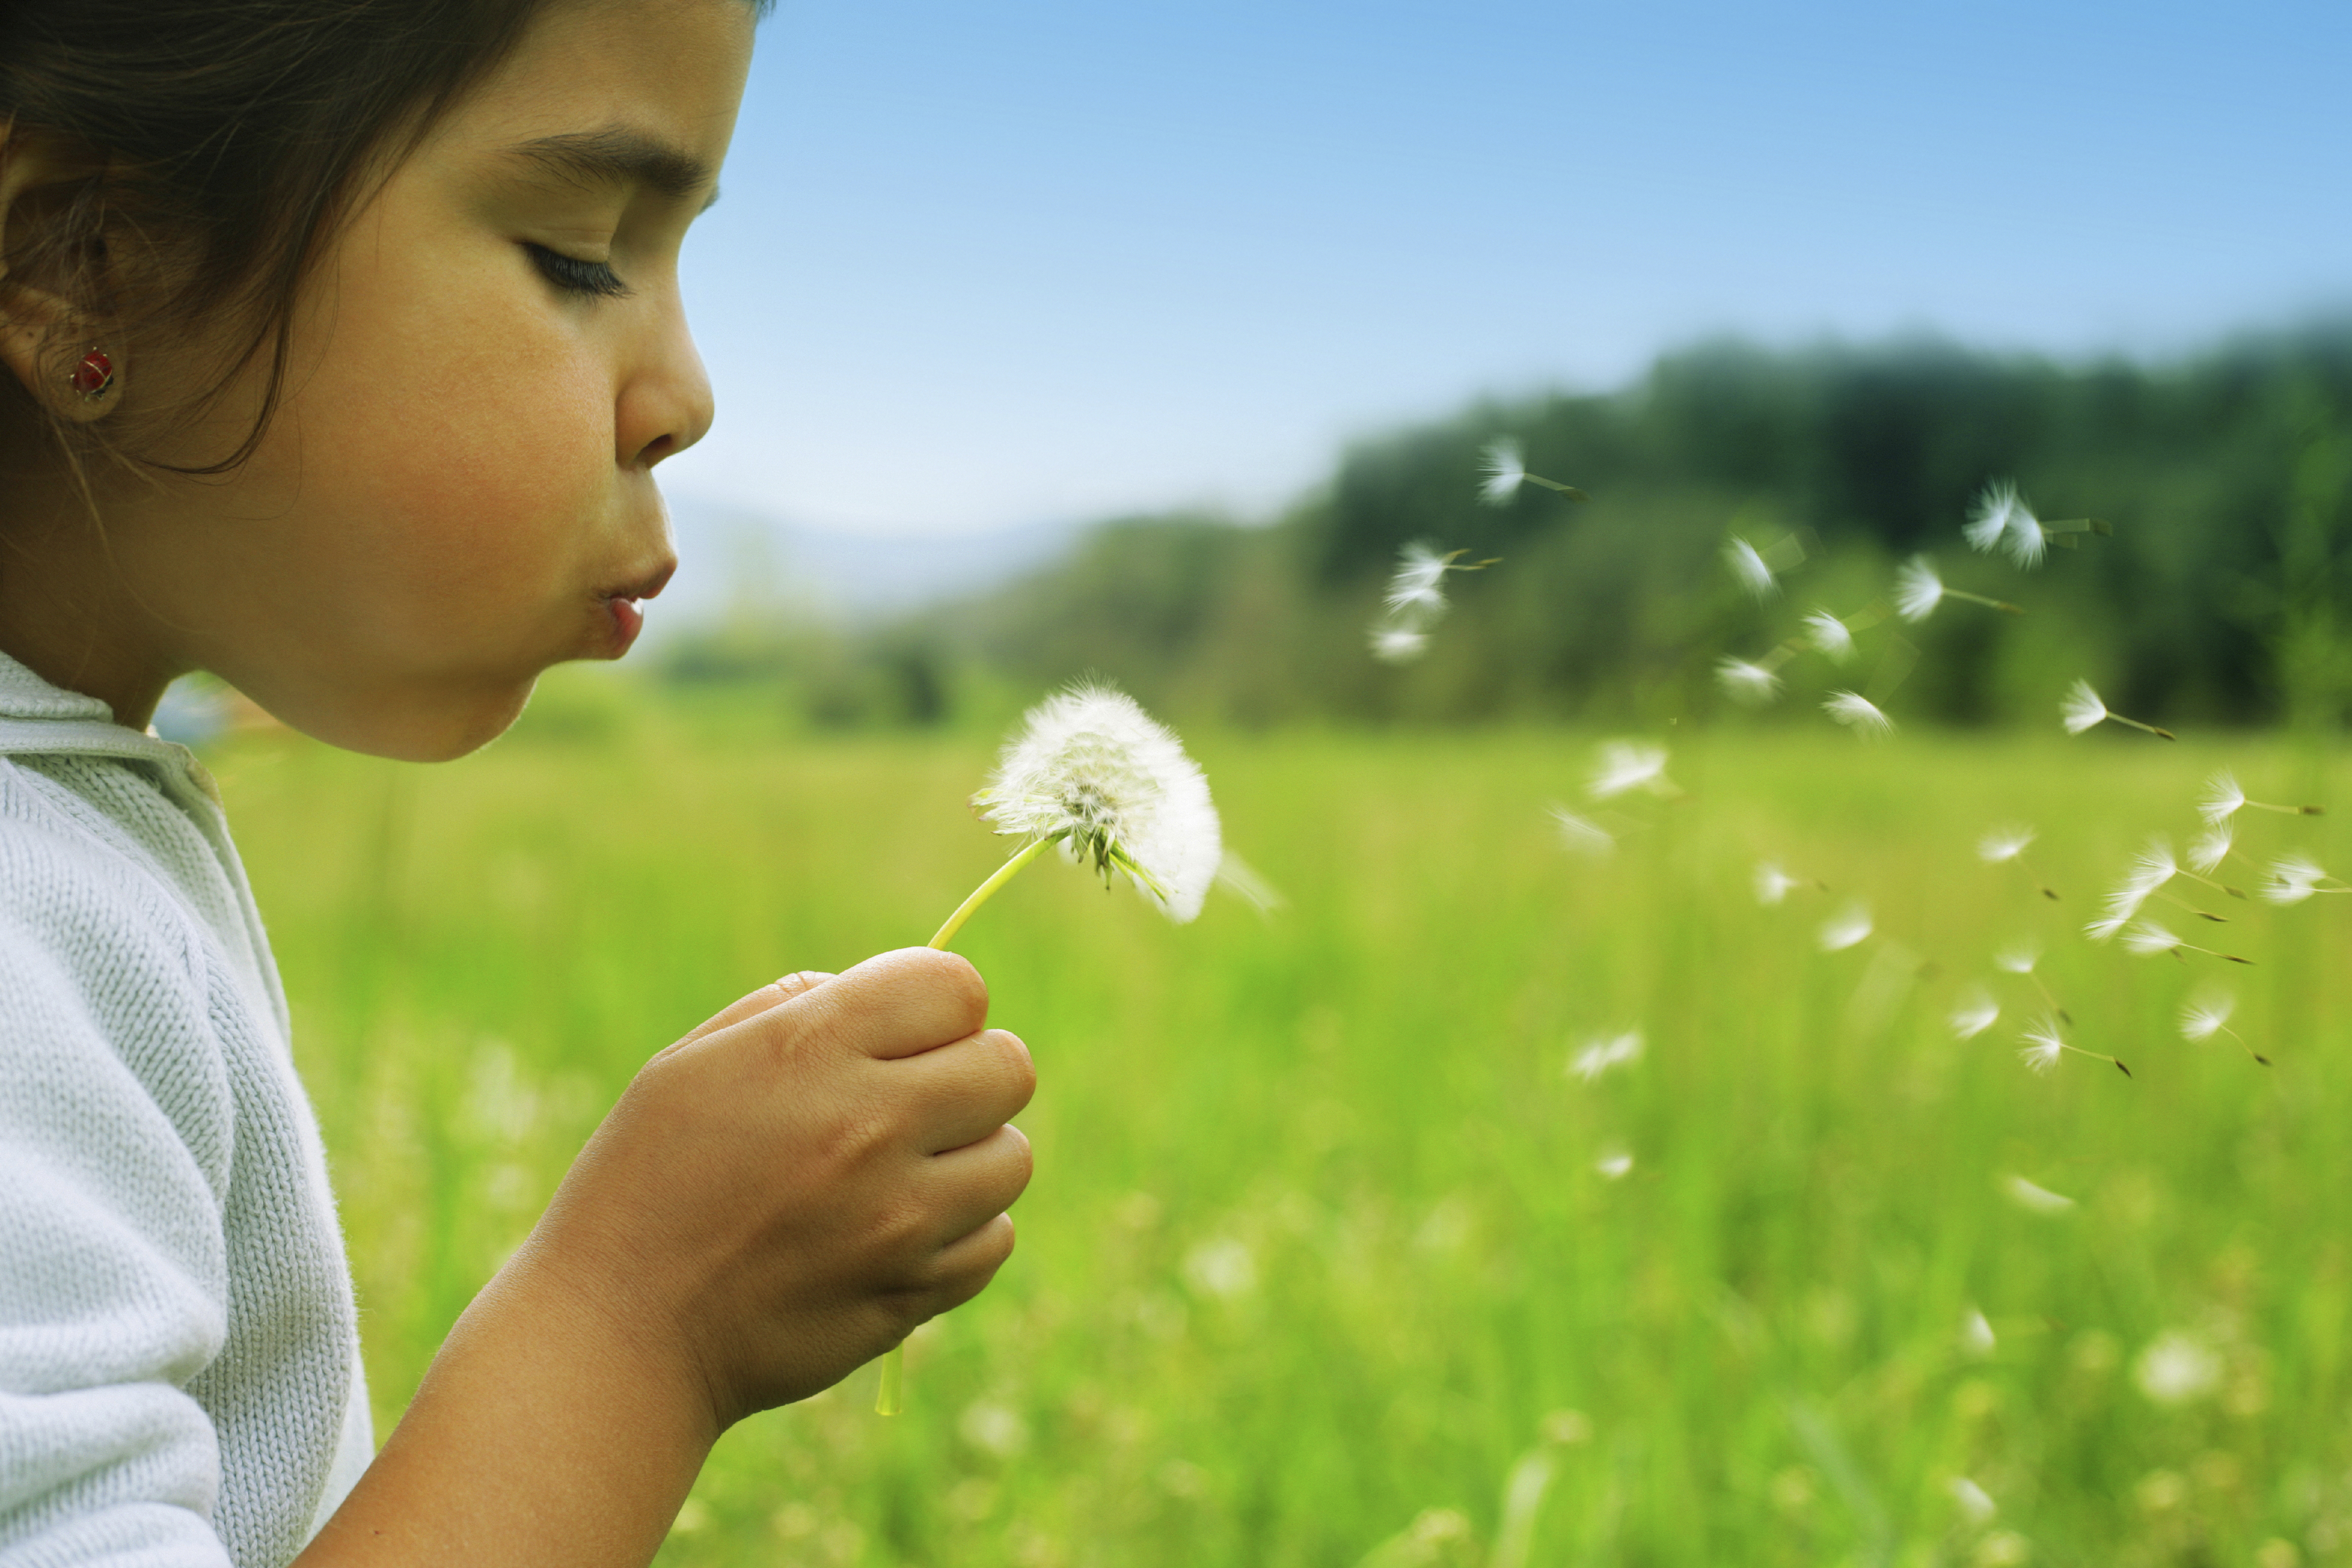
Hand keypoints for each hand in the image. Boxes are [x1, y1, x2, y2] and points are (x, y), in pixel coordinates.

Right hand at [514, 947, 1034, 1426]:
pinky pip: (994, 1240)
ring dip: (972, 1158)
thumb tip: (897, 999)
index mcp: (813, 1049)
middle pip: (1009, 1067)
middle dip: (971, 1073)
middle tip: (915, 1102)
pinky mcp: (912, 1292)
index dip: (940, 1004)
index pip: (957, 987)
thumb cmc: (649, 1180)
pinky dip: (962, 1234)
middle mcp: (870, 1125)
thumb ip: (803, 1007)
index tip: (906, 1034)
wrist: (620, 1332)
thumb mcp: (698, 1060)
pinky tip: (898, 1235)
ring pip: (1012, 1158)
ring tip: (903, 1174)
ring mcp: (899, 1218)